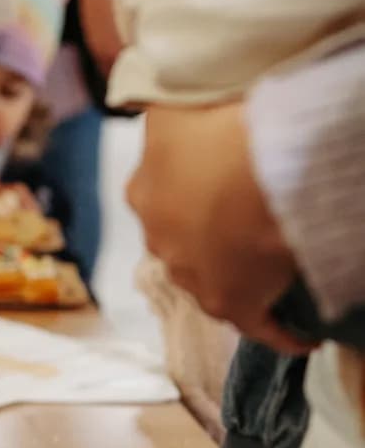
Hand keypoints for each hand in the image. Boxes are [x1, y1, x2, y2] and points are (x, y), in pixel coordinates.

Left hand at [128, 104, 305, 351]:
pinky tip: (303, 336)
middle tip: (254, 223)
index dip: (193, 188)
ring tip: (279, 271)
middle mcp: (158, 236)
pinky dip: (279, 331)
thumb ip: (164, 123)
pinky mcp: (228, 302)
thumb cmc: (216, 125)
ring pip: (215, 280)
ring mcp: (190, 274)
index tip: (222, 185)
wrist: (251, 163)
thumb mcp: (172, 111)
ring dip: (243, 276)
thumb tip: (163, 126)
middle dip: (212, 234)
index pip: (161, 193)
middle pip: (185, 239)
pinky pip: (256, 323)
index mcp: (144, 188)